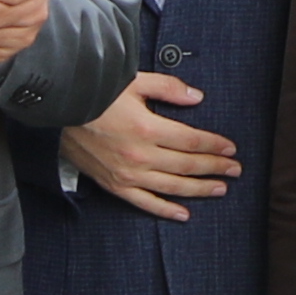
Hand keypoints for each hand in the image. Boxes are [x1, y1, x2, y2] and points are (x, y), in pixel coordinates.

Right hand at [61, 71, 235, 221]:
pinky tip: (184, 213)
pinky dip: (166, 209)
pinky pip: (145, 202)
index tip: (230, 148)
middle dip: (214, 167)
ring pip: (172, 187)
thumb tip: (196, 98)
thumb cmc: (96, 92)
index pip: (191, 141)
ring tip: (220, 188)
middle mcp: (139, 156)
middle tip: (234, 169)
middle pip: (187, 165)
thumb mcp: (134, 81)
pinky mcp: (114, 185)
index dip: (214, 145)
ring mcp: (127, 174)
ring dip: (199, 189)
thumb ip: (168, 88)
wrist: (60, 108)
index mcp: (147, 129)